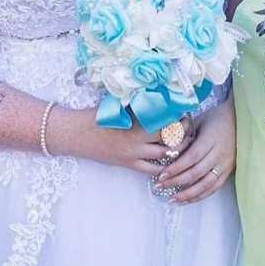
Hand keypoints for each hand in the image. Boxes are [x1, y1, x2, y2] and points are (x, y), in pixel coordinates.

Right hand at [51, 107, 192, 173]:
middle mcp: (139, 137)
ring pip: (166, 155)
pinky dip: (162, 167)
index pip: (168, 119)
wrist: (76, 133)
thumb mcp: (119, 104)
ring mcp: (134, 153)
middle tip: (188, 129)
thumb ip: (138, 103)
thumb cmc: (96, 114)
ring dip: (176, 150)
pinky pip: (151, 169)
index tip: (185, 112)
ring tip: (182, 145)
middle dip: (183, 134)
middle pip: (172, 138)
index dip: (180, 116)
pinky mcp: (127, 164)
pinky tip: (168, 163)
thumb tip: (157, 96)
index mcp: (137, 119)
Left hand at [155, 100, 235, 203]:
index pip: (191, 157)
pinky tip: (187, 201)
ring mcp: (225, 165)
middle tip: (160, 186)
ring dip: (187, 194)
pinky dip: (200, 196)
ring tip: (172, 200)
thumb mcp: (199, 121)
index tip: (162, 174)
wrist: (240, 121)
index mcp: (210, 140)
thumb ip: (184, 134)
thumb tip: (166, 146)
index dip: (177, 168)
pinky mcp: (228, 172)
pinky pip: (213, 188)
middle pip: (196, 172)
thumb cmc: (216, 119)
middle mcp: (219, 154)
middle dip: (176, 181)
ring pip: (205, 184)